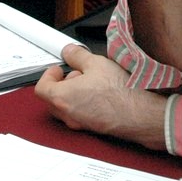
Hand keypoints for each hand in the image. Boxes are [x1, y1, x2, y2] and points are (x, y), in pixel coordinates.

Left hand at [35, 45, 167, 149]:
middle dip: (60, 84)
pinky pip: (80, 116)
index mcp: (62, 98)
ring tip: (91, 82)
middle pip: (52, 100)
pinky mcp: (92, 128)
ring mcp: (80, 124)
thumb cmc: (119, 92)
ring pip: (66, 109)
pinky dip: (83, 104)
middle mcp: (68, 114)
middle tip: (75, 74)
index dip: (48, 75)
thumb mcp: (97, 63)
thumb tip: (70, 52)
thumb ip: (78, 56)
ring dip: (72, 94)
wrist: (140, 115)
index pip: (41, 88)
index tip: (58, 68)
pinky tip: (100, 94)